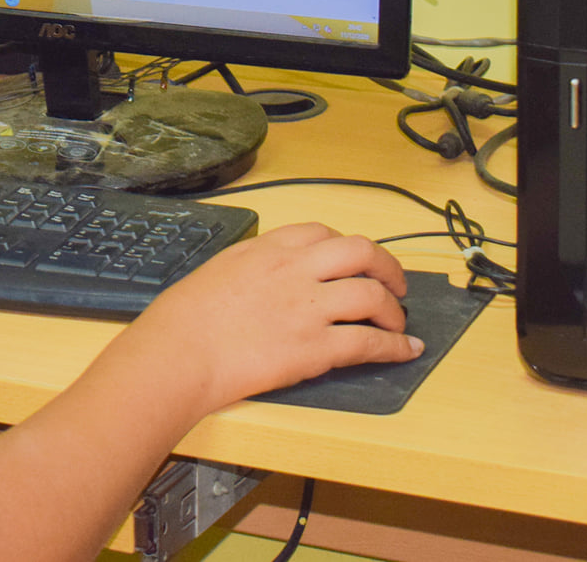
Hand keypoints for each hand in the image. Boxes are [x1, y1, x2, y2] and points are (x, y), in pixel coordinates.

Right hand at [119, 222, 420, 411]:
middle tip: (394, 283)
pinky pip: (368, 342)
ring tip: (397, 321)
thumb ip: (253, 266)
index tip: (354, 260)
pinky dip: (394, 345)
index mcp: (268, 249)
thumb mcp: (220, 269)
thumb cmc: (185, 318)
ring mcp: (308, 308)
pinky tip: (406, 349)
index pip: (322, 233)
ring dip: (393, 309)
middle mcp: (295, 270)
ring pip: (371, 294)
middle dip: (386, 266)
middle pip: (359, 252)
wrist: (180, 352)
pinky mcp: (315, 348)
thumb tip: (268, 277)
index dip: (347, 247)